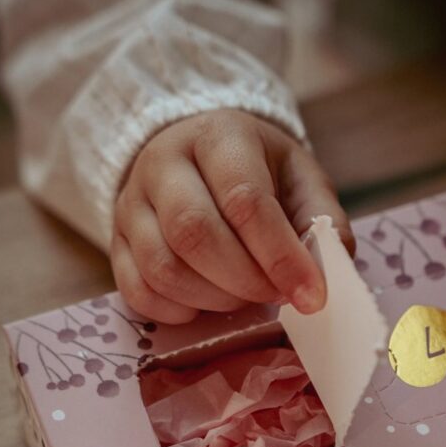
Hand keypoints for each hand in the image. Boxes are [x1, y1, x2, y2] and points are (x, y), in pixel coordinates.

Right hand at [112, 109, 354, 323]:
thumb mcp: (300, 178)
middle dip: (244, 281)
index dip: (280, 256)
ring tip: (243, 295)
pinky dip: (178, 311)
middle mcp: (163, 163)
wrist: (196, 157)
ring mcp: (130, 203)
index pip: (245, 200)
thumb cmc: (256, 171)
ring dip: (213, 299)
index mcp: (218, 136)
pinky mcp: (115, 242)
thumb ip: (322, 220)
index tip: (310, 296)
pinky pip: (138, 291)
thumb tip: (330, 270)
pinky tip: (206, 302)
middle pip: (195, 235)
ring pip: (163, 268)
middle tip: (274, 295)